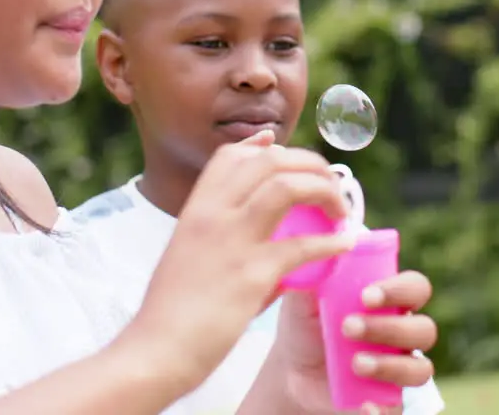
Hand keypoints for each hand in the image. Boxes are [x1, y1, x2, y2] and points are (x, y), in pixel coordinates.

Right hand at [113, 130, 354, 390]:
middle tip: (331, 185)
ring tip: (341, 210)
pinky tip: (344, 246)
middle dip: (310, 165)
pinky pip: (302, 245)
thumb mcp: (188, 259)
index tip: (285, 151)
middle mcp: (213, 215)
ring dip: (324, 191)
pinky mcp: (251, 275)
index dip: (262, 147)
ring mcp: (233, 241)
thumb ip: (225, 242)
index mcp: (195, 210)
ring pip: (287, 186)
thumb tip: (276, 250)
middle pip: (270, 161)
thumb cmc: (171, 313)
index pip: (230, 156)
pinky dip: (330, 242)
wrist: (155, 351)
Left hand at [280, 270, 438, 412]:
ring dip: (390, 366)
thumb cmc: (307, 323)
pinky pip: (399, 408)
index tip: (366, 296)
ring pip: (419, 369)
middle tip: (348, 327)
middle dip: (389, 328)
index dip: (399, 290)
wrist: (291, 370)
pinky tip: (365, 404)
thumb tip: (321, 250)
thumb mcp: (304, 299)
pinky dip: (383, 408)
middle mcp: (403, 333)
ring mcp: (399, 368)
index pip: (416, 287)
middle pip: (423, 329)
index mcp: (392, 301)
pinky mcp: (388, 400)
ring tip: (356, 363)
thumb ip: (314, 273)